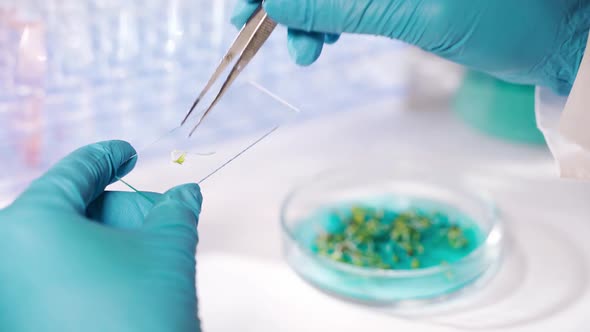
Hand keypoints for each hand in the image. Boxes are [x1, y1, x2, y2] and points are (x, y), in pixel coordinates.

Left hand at [0, 141, 201, 331]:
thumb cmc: (140, 316)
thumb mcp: (167, 250)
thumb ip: (177, 210)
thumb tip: (188, 191)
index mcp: (30, 223)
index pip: (75, 171)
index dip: (109, 156)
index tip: (128, 151)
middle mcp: (4, 255)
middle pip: (66, 208)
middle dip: (116, 208)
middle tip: (155, 216)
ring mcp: (8, 291)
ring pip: (59, 245)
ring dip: (105, 240)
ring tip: (144, 253)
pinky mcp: (20, 318)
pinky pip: (51, 276)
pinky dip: (86, 268)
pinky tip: (121, 278)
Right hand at [232, 0, 589, 94]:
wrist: (559, 36)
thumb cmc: (511, 17)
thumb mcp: (417, 11)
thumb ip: (342, 5)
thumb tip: (279, 2)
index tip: (247, 2)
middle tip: (258, 25)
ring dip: (304, 11)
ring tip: (302, 49)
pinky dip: (328, 17)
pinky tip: (320, 40)